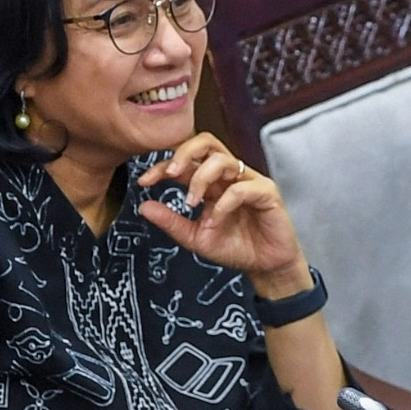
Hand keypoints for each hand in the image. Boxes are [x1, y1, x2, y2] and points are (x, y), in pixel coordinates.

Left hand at [136, 134, 312, 295]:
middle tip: (169, 173)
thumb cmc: (236, 248)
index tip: (144, 181)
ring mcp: (248, 181)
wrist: (265, 267)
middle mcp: (229, 176)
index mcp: (211, 182)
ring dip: (201, 178)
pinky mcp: (266, 192)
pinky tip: (216, 220)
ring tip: (192, 202)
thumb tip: (144, 207)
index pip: (185, 161)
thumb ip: (171, 222)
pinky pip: (241, 188)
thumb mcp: (195, 238)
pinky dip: (223, 204)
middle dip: (183, 153)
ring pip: (221, 159)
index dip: (162, 166)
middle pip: (206, 143)